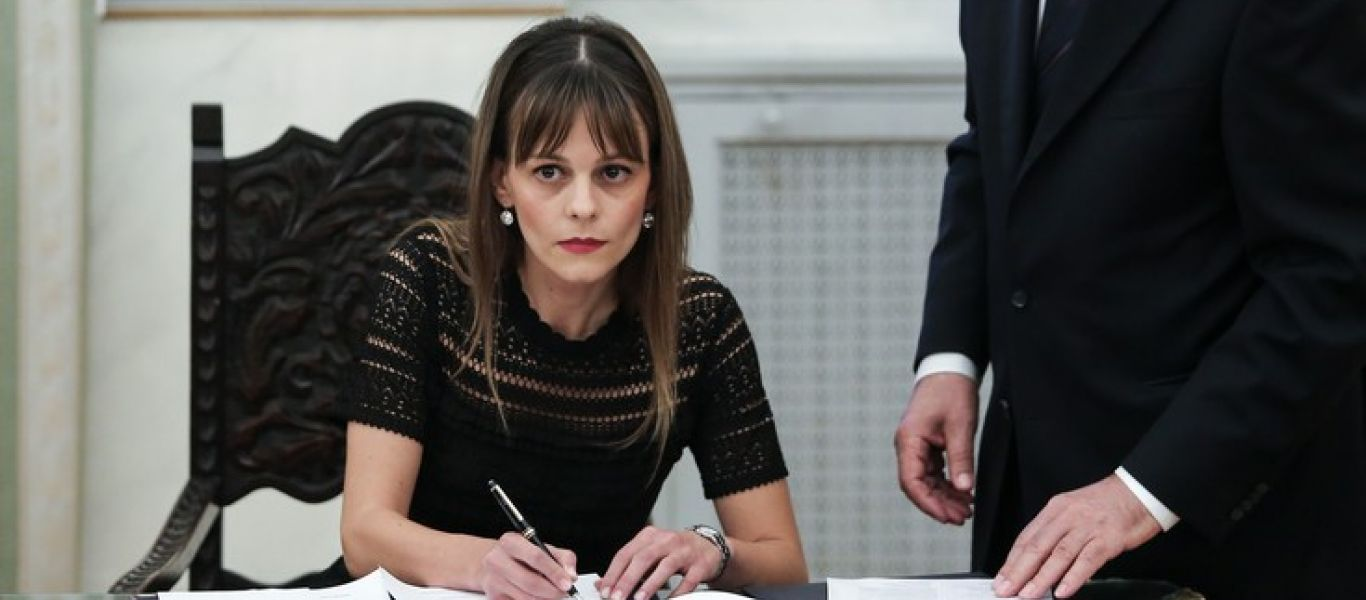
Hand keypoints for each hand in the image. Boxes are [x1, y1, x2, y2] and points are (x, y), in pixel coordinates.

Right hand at [479, 532, 577, 599]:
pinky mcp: (494, 596)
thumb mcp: (542, 547)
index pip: (536, 557)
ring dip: (545, 599)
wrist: (494, 562)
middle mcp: (497, 560)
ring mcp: (493, 580)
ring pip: (526, 598)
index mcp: (510, 542)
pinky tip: (538, 596)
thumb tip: (571, 576)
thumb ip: (562, 558)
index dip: (555, 572)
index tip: (567, 583)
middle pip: (530, 582)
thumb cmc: (521, 554)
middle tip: (563, 592)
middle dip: (552, 591)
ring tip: (553, 594)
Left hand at [598, 525, 723, 599]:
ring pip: (665, 566)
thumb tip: (603, 585)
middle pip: (643, 558)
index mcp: (649, 536)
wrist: (708, 547)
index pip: (626, 553)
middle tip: (617, 598)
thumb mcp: (649, 555)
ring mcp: (685, 550)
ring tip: (639, 599)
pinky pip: (688, 579)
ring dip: (650, 585)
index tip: (605, 590)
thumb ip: (627, 568)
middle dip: (627, 580)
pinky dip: (677, 591)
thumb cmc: (674, 552)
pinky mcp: (700, 564)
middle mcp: (666, 540)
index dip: (614, 573)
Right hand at [894, 373, 978, 524]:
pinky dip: (946, 484)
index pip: (911, 481)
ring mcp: (916, 446)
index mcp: (909, 440)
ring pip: (926, 481)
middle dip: (938, 504)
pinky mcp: (926, 445)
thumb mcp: (960, 426)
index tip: (947, 517)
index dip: (928, 503)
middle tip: (962, 518)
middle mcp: (908, 446)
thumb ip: (961, 459)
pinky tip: (962, 493)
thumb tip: (964, 488)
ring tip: (965, 509)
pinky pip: (933, 472)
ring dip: (944, 496)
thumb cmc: (951, 391)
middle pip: (917, 486)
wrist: (949, 369)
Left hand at [993, 475, 1161, 598]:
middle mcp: (1068, 516)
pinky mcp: (1108, 539)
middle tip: (1005, 589)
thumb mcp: (1073, 510)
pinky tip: (1062, 591)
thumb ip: (1056, 534)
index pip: (1027, 537)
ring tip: (1027, 594)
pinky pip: (1087, 560)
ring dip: (1040, 578)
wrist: (1140, 490)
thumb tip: (1037, 561)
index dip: (1011, 560)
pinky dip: (1073, 577)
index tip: (1001, 577)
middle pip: (1037, 547)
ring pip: (1058, 555)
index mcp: (1055, 509)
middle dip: (1018, 571)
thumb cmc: (1107, 504)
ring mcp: (1088, 527)